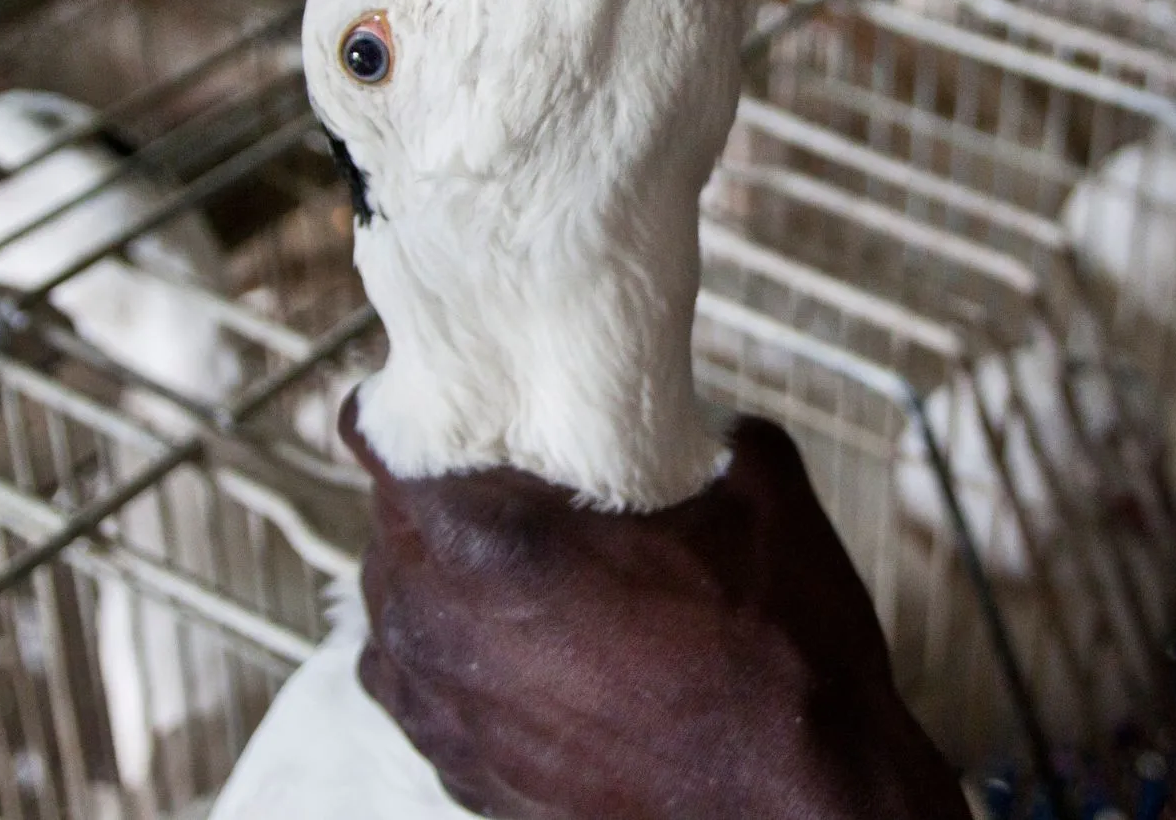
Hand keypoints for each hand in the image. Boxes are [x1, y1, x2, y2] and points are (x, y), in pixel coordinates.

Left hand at [342, 398, 969, 819]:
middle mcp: (443, 627)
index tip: (428, 396)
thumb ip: (692, 419)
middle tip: (485, 471)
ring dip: (427, 576)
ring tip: (497, 558)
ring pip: (390, 614)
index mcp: (488, 540)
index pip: (372, 441)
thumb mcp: (757, 481)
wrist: (803, 808)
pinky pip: (417, 692)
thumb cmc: (777, 651)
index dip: (396, 407)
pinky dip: (446, 656)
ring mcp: (448, 716)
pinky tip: (510, 641)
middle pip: (384, 526)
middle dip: (425, 492)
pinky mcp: (469, 780)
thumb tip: (669, 403)